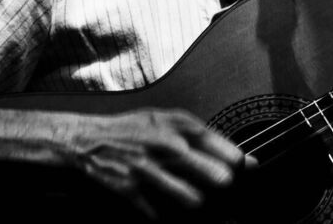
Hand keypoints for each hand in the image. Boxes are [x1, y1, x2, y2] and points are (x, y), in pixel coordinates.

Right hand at [63, 107, 253, 219]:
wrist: (90, 139)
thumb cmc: (131, 129)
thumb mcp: (161, 119)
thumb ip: (191, 131)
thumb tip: (225, 149)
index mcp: (168, 125)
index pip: (203, 135)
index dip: (226, 149)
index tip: (242, 161)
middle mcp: (157, 144)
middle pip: (190, 159)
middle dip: (212, 172)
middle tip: (225, 180)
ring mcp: (143, 167)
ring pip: (172, 186)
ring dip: (190, 197)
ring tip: (198, 200)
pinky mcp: (129, 187)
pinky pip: (150, 206)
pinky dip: (160, 215)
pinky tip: (167, 217)